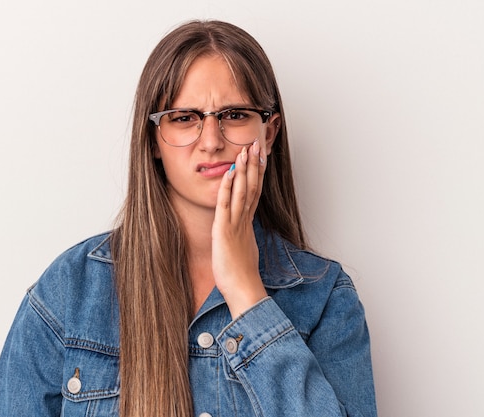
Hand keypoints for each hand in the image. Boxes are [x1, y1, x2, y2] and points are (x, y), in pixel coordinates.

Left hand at [212, 140, 267, 318]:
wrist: (244, 290)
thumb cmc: (242, 276)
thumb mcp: (244, 250)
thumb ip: (243, 236)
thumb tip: (244, 231)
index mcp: (248, 224)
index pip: (255, 193)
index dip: (257, 174)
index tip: (259, 157)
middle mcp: (245, 221)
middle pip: (252, 187)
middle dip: (253, 165)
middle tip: (255, 145)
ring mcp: (236, 225)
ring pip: (242, 192)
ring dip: (244, 170)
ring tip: (245, 150)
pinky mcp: (224, 231)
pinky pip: (226, 205)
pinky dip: (227, 188)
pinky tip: (229, 173)